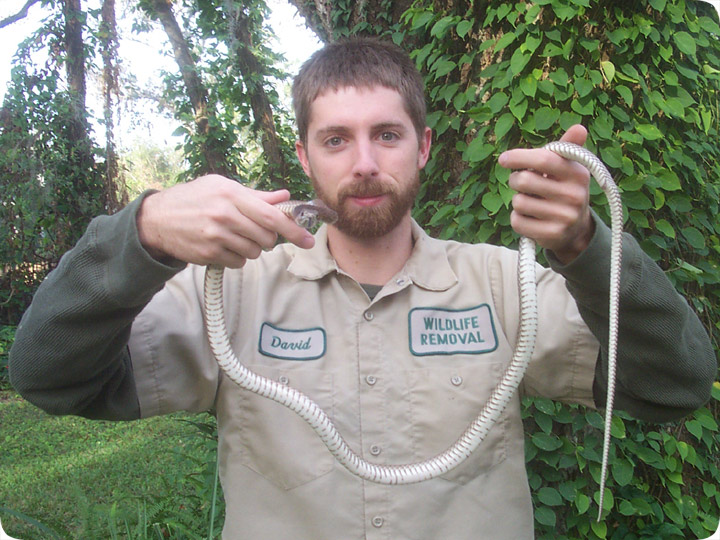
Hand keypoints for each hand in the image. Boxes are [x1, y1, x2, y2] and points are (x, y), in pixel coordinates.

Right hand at [136, 175, 315, 267]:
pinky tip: (223, 245)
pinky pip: (239, 262)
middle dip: (268, 237)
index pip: (272, 216)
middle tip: (256, 231)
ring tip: (234, 236)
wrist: (157, 219)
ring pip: (254, 251)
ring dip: (251, 247)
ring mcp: (216, 236)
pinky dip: (237, 257)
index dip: (294, 229)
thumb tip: (284, 197)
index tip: (308, 239)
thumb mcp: (222, 187)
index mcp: (231, 194)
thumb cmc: (192, 199)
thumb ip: (255, 195)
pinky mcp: (208, 254)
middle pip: (267, 237)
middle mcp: (224, 215)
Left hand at [498, 124, 594, 263]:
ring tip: (531, 202)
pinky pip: (517, 221)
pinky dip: (517, 218)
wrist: (577, 229)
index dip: (519, 156)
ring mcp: (565, 217)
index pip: (544, 159)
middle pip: (524, 180)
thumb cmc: (565, 190)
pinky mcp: (552, 234)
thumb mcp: (569, 169)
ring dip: (518, 201)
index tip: (503, 159)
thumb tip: (580, 127)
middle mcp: (574, 195)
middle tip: (521, 183)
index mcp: (577, 173)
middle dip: (515, 180)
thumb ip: (567, 148)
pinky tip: (530, 218)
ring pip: (518, 202)